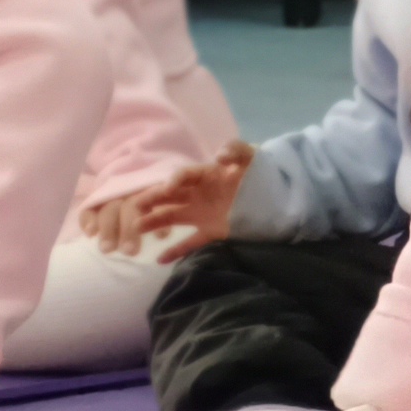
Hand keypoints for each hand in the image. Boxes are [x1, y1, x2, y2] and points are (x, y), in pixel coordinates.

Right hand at [87, 145, 249, 259]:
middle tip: (136, 206)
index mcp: (204, 175)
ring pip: (172, 217)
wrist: (275, 198)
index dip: (175, 180)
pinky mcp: (209, 231)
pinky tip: (160, 260)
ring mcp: (201, 213)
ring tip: (137, 228)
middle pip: (169, 196)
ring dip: (154, 222)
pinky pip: (189, 242)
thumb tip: (219, 154)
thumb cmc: (259, 174)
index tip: (168, 188)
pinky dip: (175, 251)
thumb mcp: (251, 157)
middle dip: (152, 199)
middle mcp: (197, 193)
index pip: (184, 175)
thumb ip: (237, 149)